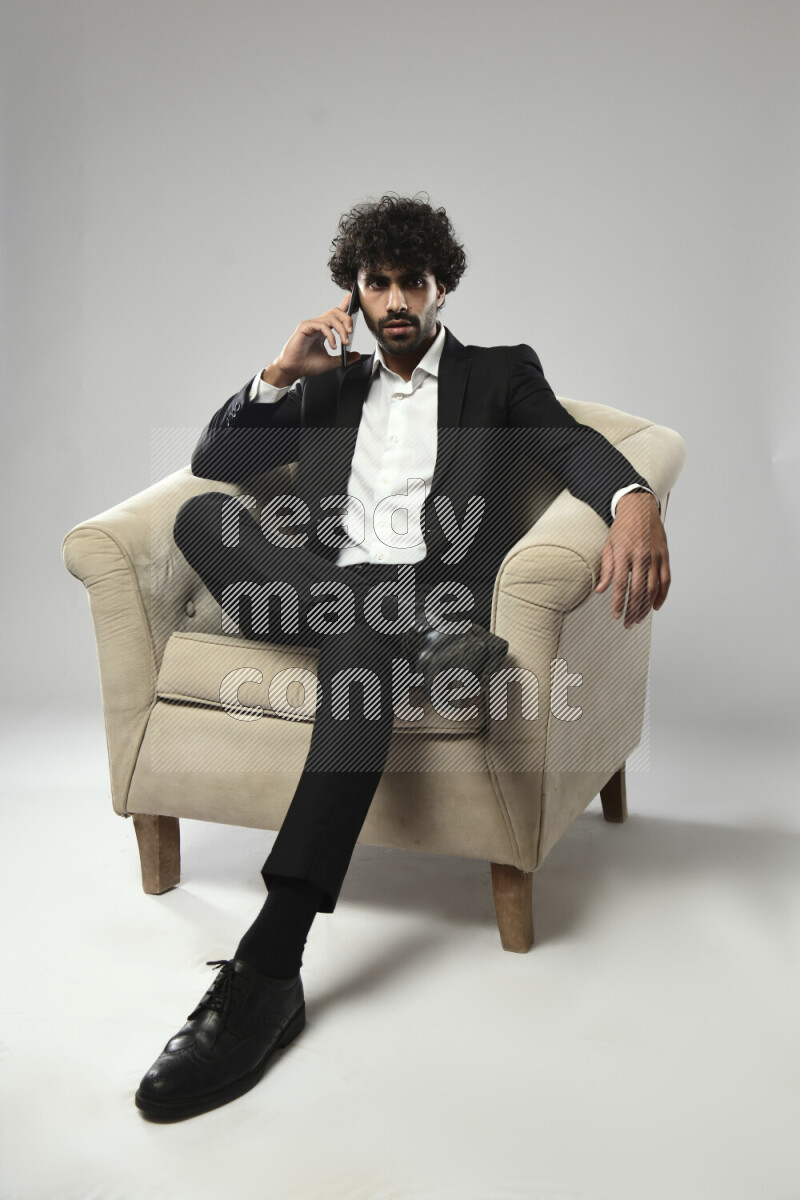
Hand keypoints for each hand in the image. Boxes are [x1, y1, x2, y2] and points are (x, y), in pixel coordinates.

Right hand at [263, 292, 361, 384]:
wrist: (294, 370)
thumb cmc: (308, 365)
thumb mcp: (331, 362)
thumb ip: (344, 358)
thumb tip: (357, 355)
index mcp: (324, 330)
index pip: (336, 315)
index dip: (344, 304)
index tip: (351, 296)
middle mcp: (318, 325)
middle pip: (336, 311)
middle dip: (347, 319)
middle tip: (351, 332)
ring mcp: (311, 324)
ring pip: (331, 318)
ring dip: (342, 330)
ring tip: (345, 343)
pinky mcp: (305, 327)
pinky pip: (322, 325)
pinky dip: (331, 335)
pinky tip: (333, 346)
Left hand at [595, 492, 670, 627]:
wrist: (640, 508)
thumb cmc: (622, 527)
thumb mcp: (608, 546)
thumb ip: (606, 569)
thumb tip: (600, 590)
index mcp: (624, 553)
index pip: (620, 584)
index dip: (618, 602)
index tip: (616, 615)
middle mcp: (642, 555)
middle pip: (638, 590)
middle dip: (632, 610)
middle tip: (627, 622)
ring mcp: (656, 556)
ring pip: (653, 588)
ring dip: (646, 607)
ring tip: (638, 618)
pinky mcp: (665, 556)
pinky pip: (666, 580)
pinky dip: (662, 595)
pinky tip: (655, 606)